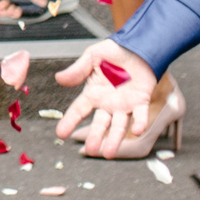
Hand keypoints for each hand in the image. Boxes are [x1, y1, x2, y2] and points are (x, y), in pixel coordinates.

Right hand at [53, 39, 157, 155]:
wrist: (137, 45)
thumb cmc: (114, 51)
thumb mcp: (92, 57)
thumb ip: (77, 70)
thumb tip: (59, 79)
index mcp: (93, 93)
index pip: (78, 110)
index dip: (69, 121)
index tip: (60, 134)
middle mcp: (107, 103)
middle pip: (99, 124)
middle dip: (95, 137)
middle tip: (91, 150)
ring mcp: (124, 104)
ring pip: (118, 125)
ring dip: (114, 139)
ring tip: (109, 153)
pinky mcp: (141, 101)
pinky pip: (140, 115)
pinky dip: (139, 123)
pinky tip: (136, 131)